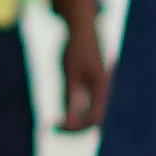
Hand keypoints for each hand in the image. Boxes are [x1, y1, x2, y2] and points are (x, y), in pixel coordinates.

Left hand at [52, 7, 110, 133]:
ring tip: (53, 124)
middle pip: (94, 120)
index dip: (75, 128)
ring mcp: (100, 88)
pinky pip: (87, 107)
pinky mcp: (93, 85)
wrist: (82, 26)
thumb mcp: (69, 72)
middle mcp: (104, 90)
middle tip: (51, 129)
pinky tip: (60, 115)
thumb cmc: (75, 47)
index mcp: (102, 87)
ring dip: (73, 123)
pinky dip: (74, 113)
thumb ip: (70, 97)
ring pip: (90, 115)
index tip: (54, 127)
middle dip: (74, 129)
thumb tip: (68, 122)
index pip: (93, 119)